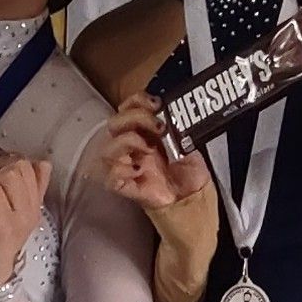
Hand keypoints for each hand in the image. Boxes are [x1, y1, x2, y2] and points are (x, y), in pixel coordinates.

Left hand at [0, 159, 51, 292]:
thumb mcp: (12, 212)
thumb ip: (25, 189)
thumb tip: (42, 163)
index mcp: (34, 206)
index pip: (37, 168)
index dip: (12, 163)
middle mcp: (31, 211)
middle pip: (20, 168)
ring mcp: (19, 218)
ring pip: (7, 178)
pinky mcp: (3, 224)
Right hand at [101, 92, 210, 208]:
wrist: (194, 200)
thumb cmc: (189, 171)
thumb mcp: (188, 142)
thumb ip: (179, 125)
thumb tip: (175, 110)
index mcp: (144, 132)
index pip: (128, 108)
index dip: (137, 100)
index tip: (156, 103)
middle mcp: (131, 147)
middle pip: (114, 123)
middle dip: (136, 117)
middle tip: (158, 125)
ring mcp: (126, 167)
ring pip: (107, 149)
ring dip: (127, 141)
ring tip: (149, 147)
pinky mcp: (126, 187)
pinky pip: (110, 177)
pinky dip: (122, 169)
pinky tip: (139, 170)